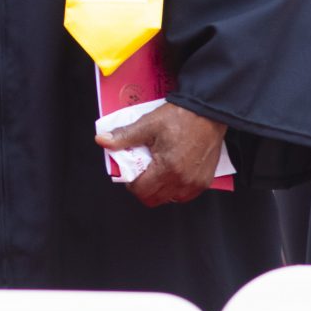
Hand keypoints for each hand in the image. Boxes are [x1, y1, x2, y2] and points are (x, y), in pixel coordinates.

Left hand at [96, 101, 226, 206]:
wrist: (208, 111)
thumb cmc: (179, 117)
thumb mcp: (148, 124)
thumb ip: (124, 136)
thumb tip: (102, 140)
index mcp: (167, 168)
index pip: (141, 191)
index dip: (131, 183)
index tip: (131, 171)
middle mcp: (182, 180)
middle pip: (154, 200)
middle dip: (144, 188)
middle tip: (143, 172)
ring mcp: (195, 183)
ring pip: (169, 199)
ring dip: (160, 190)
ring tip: (158, 170)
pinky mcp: (204, 182)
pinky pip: (184, 195)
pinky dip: (175, 188)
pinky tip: (172, 173)